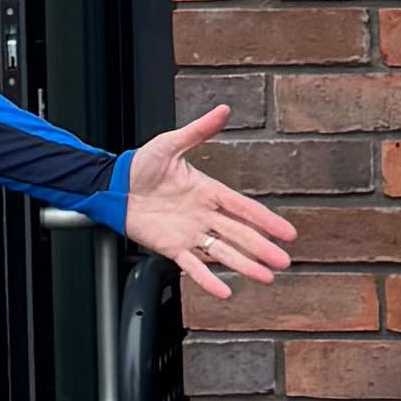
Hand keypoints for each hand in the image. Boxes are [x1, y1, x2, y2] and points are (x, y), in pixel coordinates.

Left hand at [120, 108, 295, 305]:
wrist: (112, 186)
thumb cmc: (140, 165)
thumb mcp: (170, 144)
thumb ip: (198, 131)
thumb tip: (222, 110)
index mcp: (207, 191)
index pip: (244, 208)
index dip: (267, 220)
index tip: (288, 232)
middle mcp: (203, 215)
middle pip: (239, 234)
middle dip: (263, 248)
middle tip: (284, 261)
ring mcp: (189, 233)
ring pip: (223, 252)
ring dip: (244, 265)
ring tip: (266, 276)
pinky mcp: (171, 247)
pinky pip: (193, 265)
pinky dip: (208, 279)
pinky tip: (225, 291)